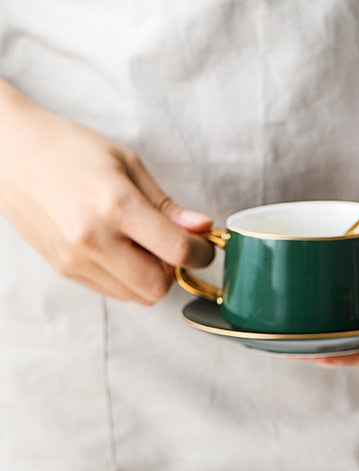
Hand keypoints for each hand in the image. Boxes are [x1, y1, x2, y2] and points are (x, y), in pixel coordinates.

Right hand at [0, 80, 213, 303]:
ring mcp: (75, 259)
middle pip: (158, 286)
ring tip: (141, 246)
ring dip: (150, 278)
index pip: (176, 251)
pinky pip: (113, 292)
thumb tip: (202, 228)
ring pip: (136, 296)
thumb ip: (167, 205)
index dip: (200, 253)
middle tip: (169, 247)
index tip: (202, 246)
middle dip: (174, 272)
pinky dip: (127, 279)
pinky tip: (120, 250)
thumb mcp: (128, 164)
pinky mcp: (63, 269)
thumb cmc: (69, 149)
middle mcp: (93, 238)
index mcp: (115, 205)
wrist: (7, 150)